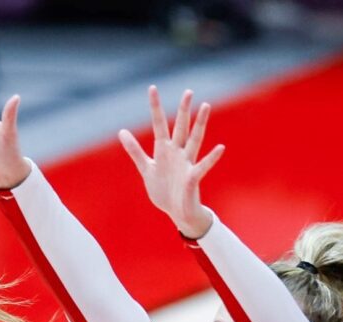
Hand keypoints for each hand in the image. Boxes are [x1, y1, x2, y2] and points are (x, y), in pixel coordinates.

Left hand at [118, 86, 224, 238]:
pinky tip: (220, 148)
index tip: (152, 88)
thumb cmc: (164, 190)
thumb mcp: (146, 168)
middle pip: (180, 127)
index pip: (159, 124)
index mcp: (164, 150)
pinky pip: (203, 166)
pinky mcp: (193, 178)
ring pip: (194, 140)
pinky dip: (212, 158)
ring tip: (206, 106)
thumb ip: (135, 150)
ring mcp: (186, 164)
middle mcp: (177, 153)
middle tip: (188, 90)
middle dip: (183, 110)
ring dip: (200, 124)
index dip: (155, 107)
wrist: (178, 212)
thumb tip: (121, 131)